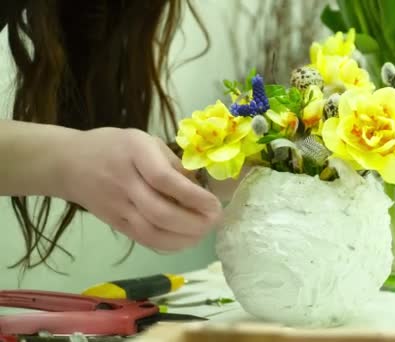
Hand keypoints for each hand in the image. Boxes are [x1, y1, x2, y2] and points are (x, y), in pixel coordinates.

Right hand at [57, 127, 221, 250]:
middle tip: (214, 219)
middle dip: (194, 222)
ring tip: (204, 232)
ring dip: (184, 238)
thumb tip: (201, 188)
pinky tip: (185, 240)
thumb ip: (173, 163)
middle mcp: (125, 182)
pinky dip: (169, 245)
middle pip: (160, 213)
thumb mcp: (146, 141)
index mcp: (135, 154)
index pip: (164, 179)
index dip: (193, 196)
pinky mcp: (116, 224)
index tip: (214, 203)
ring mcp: (118, 207)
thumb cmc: (115, 146)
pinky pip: (145, 240)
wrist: (69, 163)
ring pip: (152, 233)